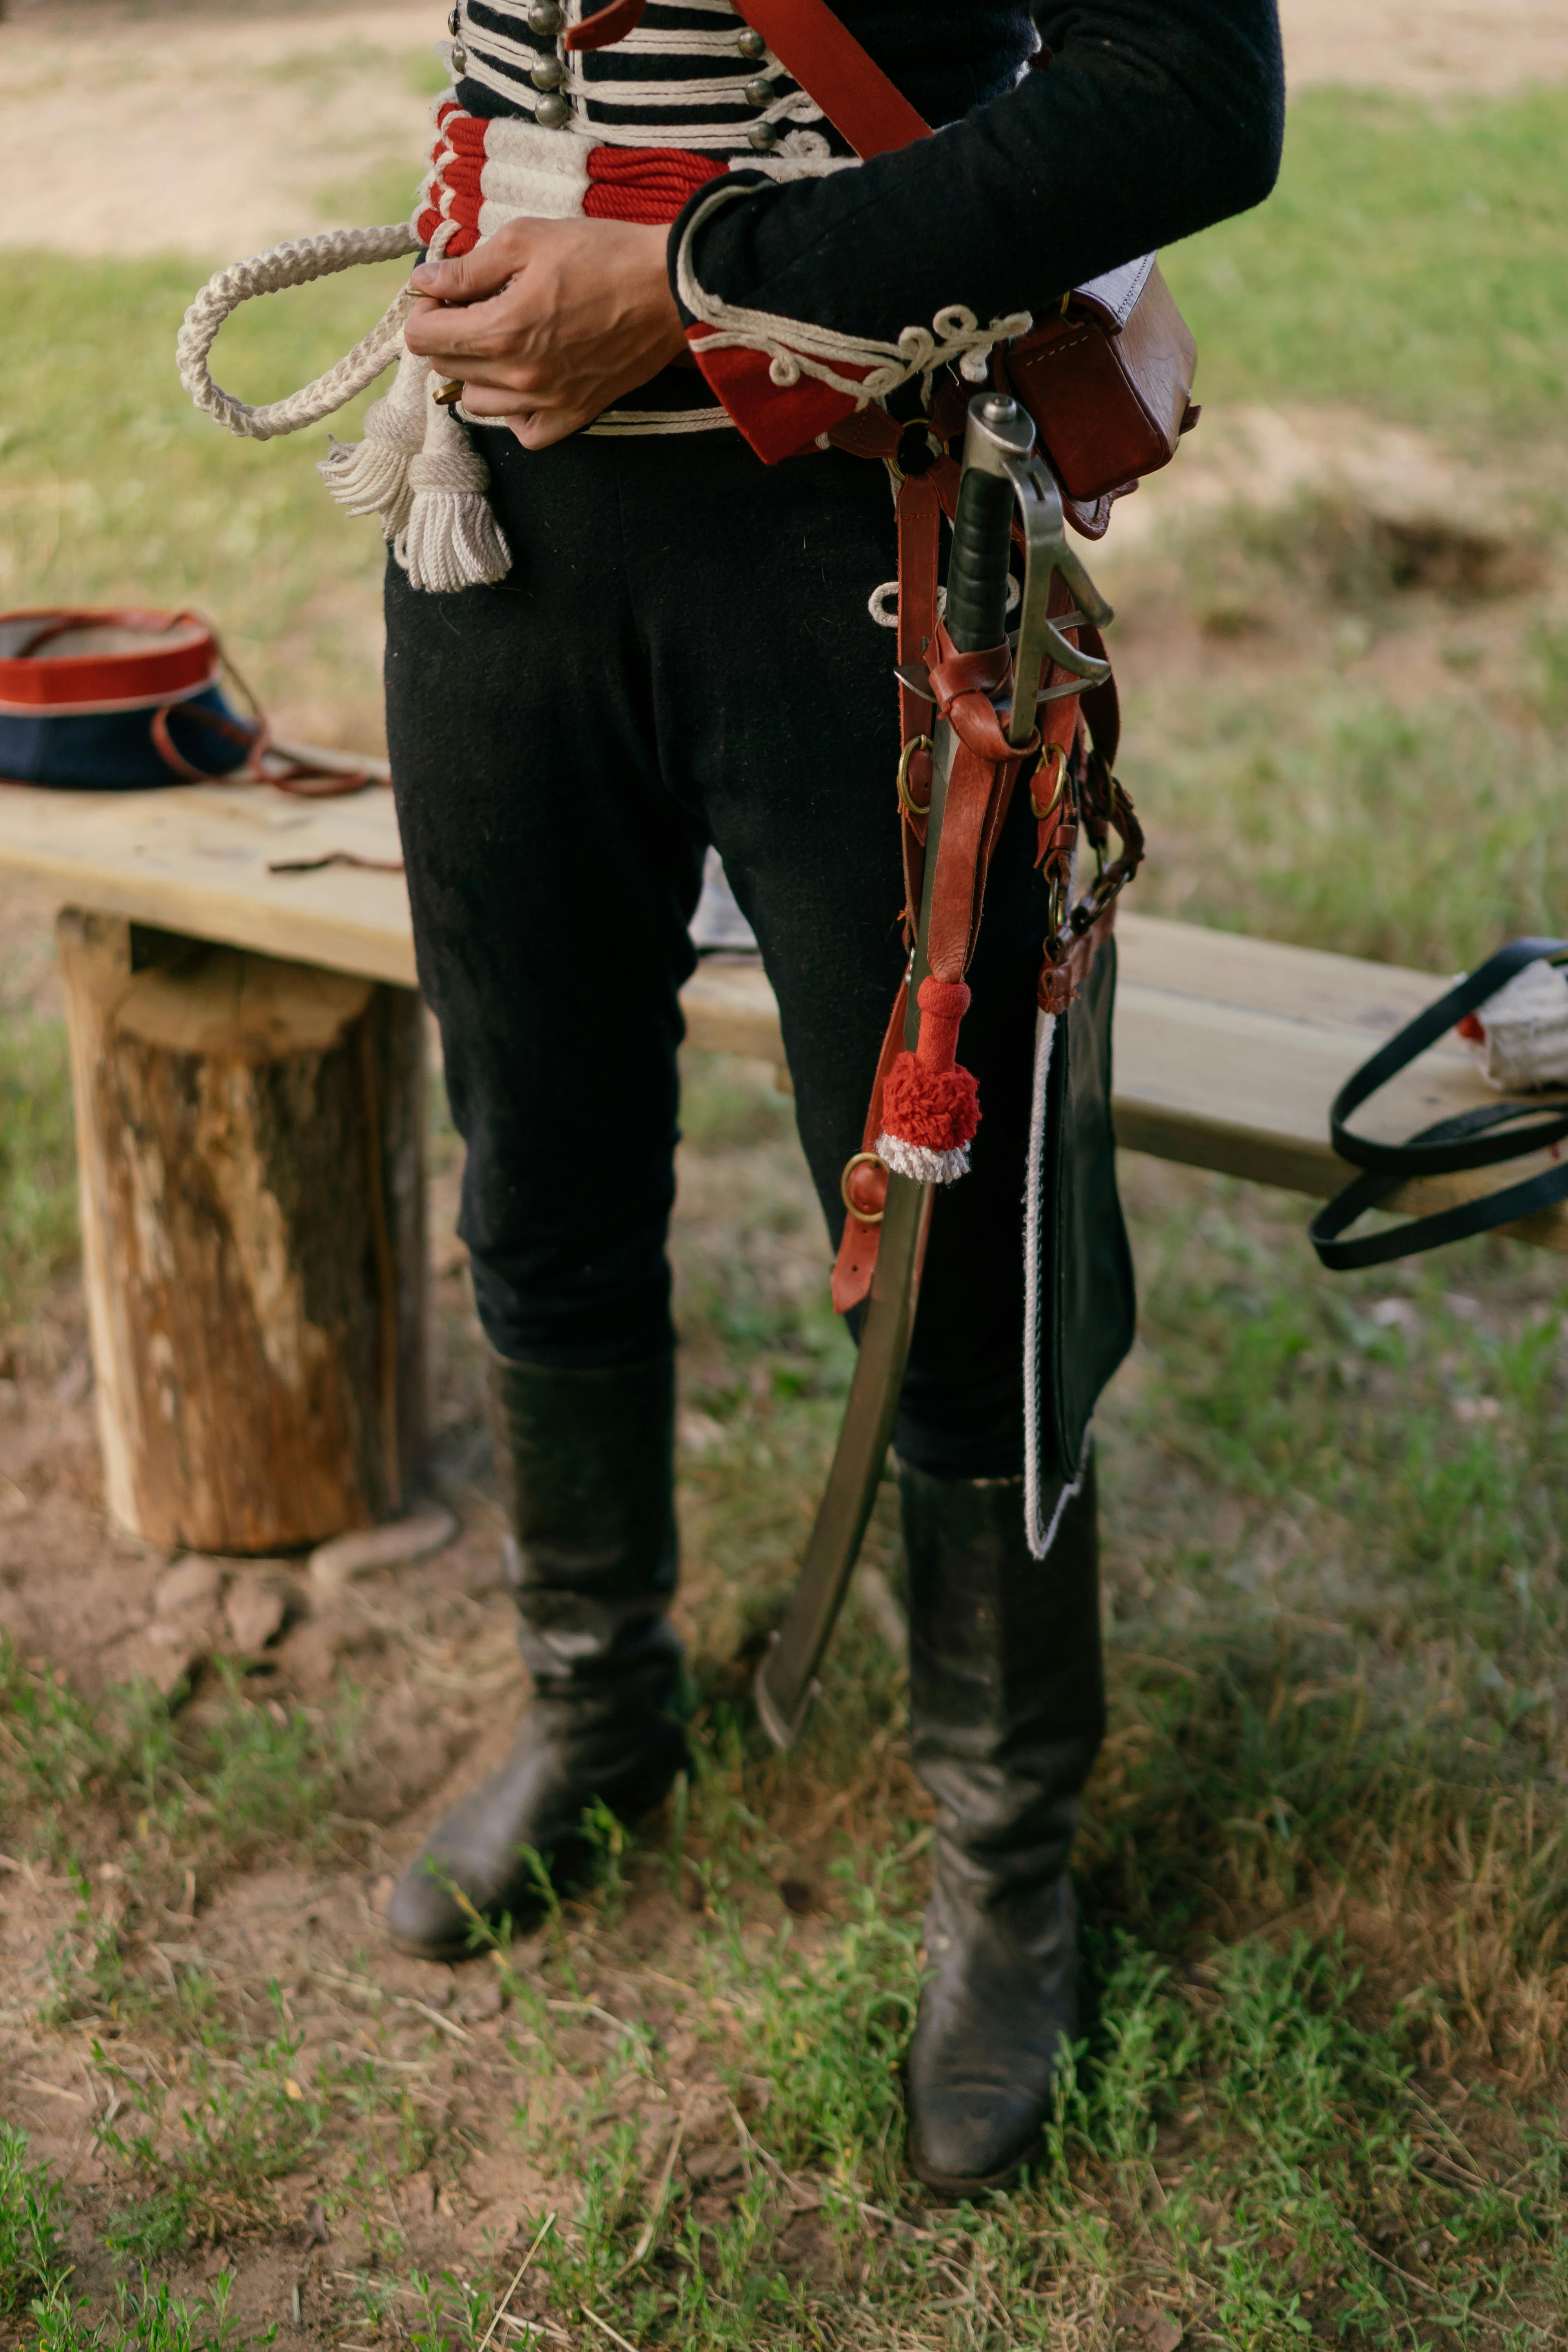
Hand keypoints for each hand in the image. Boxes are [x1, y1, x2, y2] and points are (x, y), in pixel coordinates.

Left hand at [404, 217, 687, 448]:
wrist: (668, 287)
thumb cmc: (602, 255)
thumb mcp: (526, 239)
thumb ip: (469, 267)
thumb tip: (425, 281)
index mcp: (501, 328)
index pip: (423, 338)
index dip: (426, 309)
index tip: (445, 291)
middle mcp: (519, 375)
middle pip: (446, 369)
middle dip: (447, 335)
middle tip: (474, 306)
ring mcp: (547, 401)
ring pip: (477, 403)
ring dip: (476, 372)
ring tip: (500, 341)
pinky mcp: (576, 414)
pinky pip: (523, 432)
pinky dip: (512, 412)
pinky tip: (522, 381)